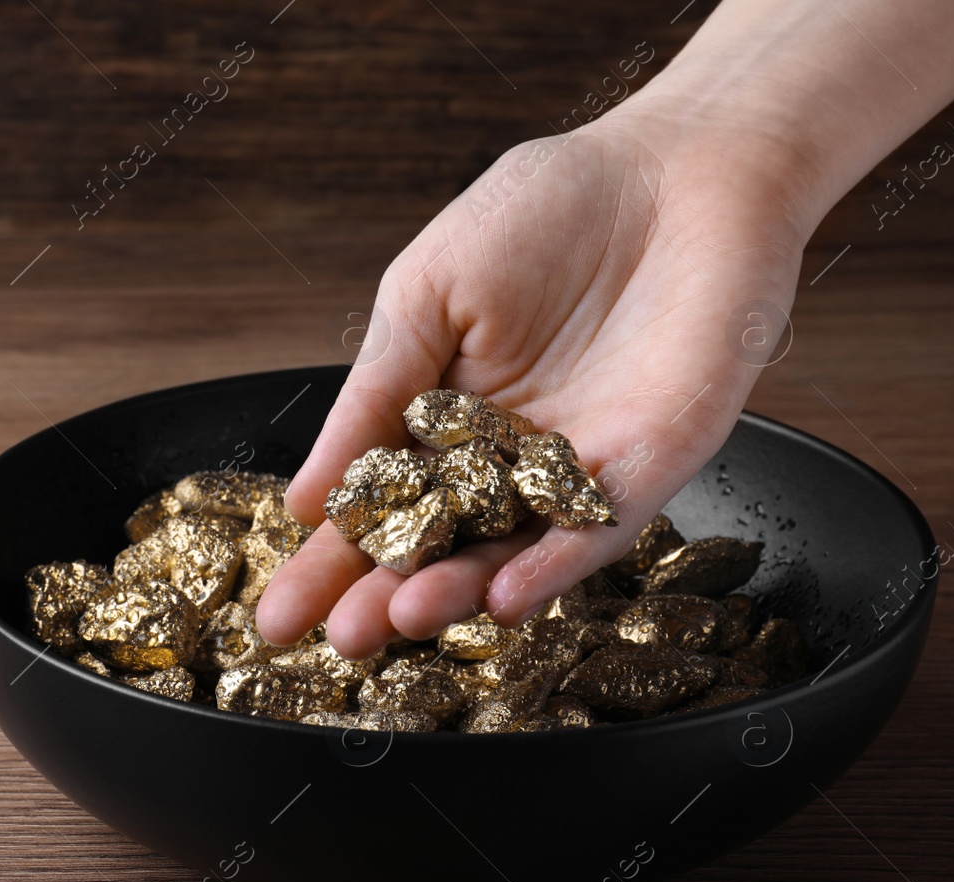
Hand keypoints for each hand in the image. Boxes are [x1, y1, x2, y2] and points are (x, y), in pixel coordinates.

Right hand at [256, 109, 808, 656]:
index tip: (276, 618)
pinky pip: (594, 529)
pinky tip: (498, 598)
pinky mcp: (648, 466)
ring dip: (456, 592)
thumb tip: (304, 498)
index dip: (325, 564)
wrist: (678, 167)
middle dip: (381, 596)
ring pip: (508, 553)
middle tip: (335, 641)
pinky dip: (550, 565)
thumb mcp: (424, 293)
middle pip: (435, 547)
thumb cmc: (545, 210)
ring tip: (399, 619)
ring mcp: (574, 470)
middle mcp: (503, 462)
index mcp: (440, 421)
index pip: (375, 508)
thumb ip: (373, 394)